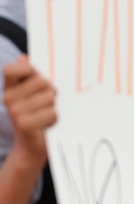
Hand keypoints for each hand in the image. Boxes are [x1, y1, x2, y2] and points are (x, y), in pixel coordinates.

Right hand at [3, 55, 56, 171]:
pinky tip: (47, 124)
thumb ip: (30, 77)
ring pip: (49, 97)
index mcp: (9, 88)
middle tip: (47, 104)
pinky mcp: (25, 123)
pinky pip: (52, 112)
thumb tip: (24, 57)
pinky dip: (55, 119)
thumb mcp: (32, 96)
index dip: (28, 70)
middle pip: (41, 82)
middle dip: (51, 92)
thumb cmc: (36, 117)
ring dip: (53, 107)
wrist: (31, 147)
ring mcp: (15, 111)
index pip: (11, 69)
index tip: (37, 79)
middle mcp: (8, 98)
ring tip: (46, 115)